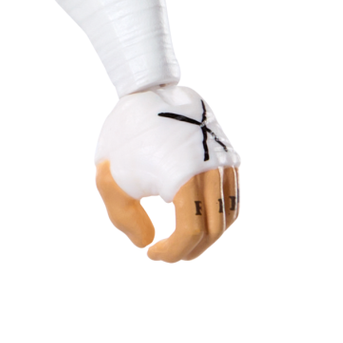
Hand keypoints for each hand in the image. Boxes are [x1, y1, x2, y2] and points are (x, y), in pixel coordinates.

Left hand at [93, 84, 238, 262]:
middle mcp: (210, 169)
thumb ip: (125, 219)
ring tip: (184, 241)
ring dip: (208, 236)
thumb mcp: (110, 180)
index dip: (172, 251)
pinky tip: (198, 219)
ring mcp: (223, 161)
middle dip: (190, 249)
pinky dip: (219, 216)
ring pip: (228, 215)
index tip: (151, 253)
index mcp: (183, 177)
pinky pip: (232, 195)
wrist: (145, 90)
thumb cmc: (125, 136)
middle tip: (167, 253)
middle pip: (214, 229)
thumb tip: (146, 242)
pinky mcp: (226, 154)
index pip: (191, 231)